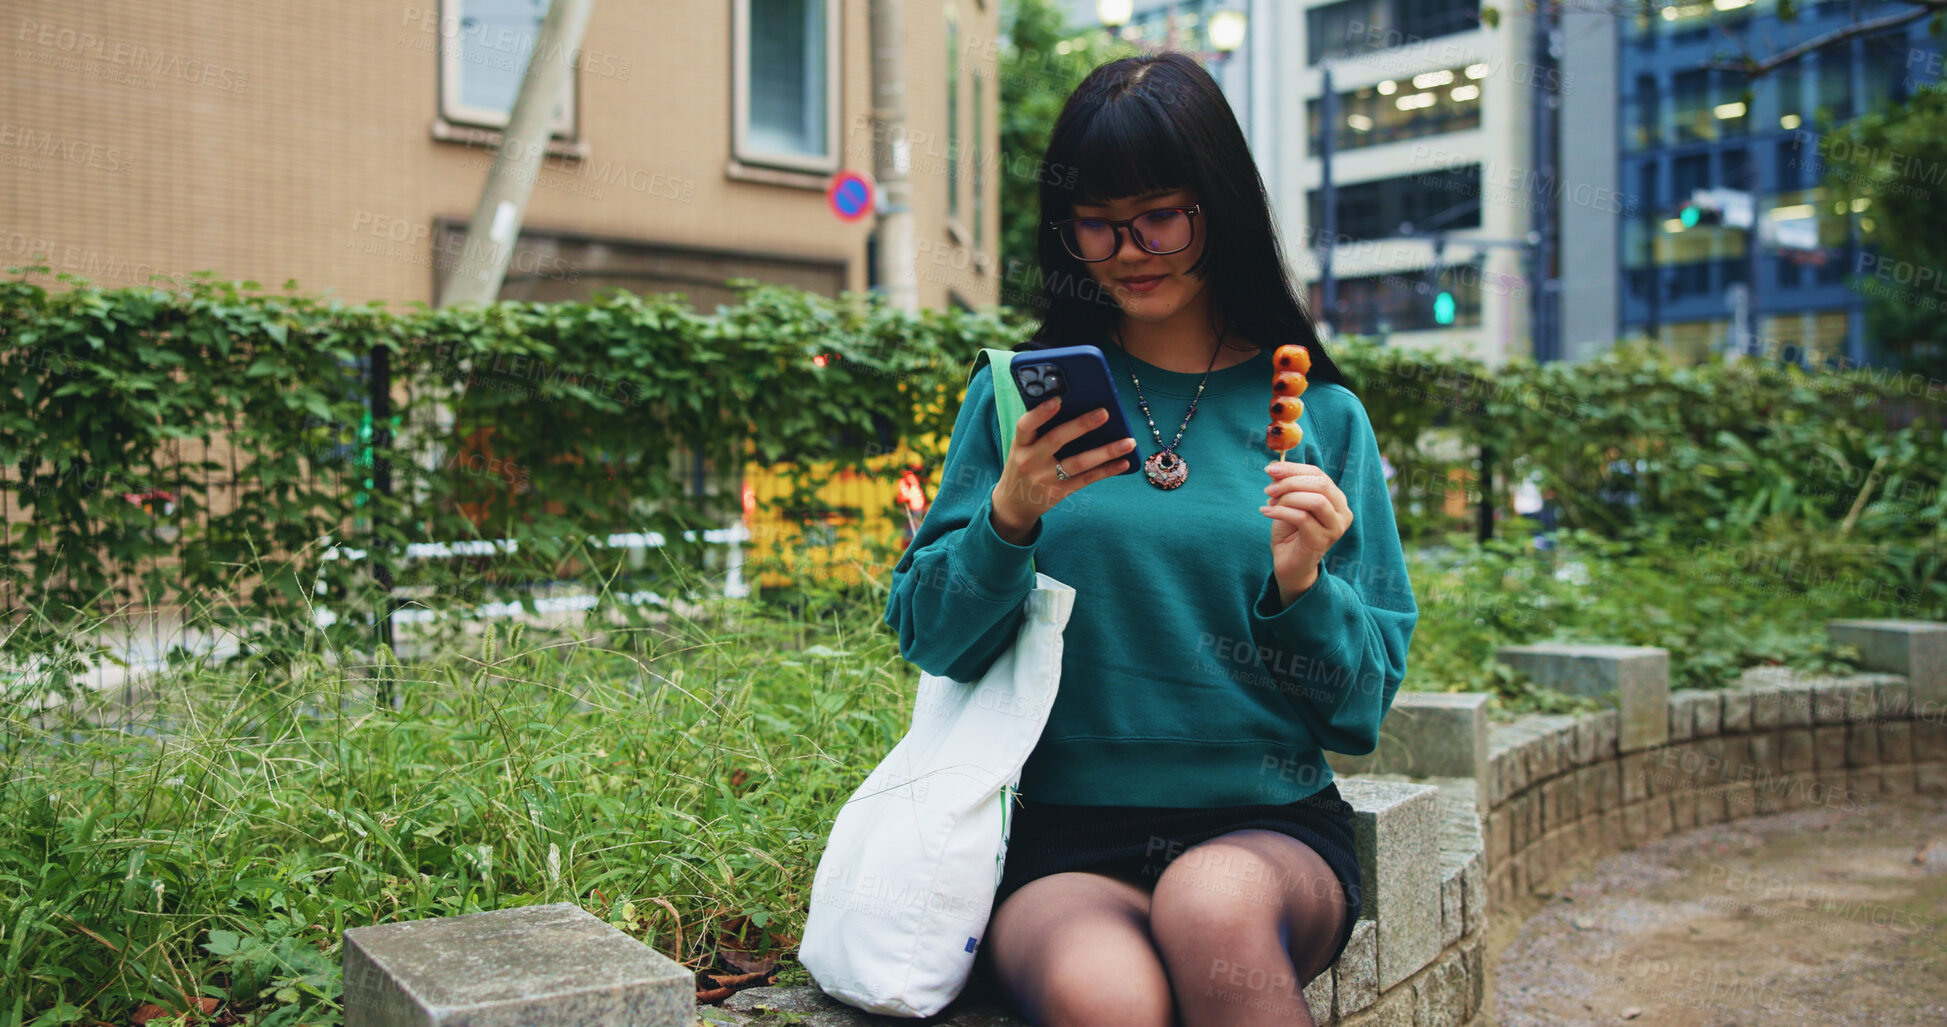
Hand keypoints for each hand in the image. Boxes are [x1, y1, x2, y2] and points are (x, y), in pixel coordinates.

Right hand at [989, 396, 1136, 541]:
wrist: (1014, 504)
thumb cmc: (1024, 465)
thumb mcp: (1022, 448)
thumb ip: (1040, 432)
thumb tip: (1077, 409)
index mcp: (1020, 444)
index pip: (1026, 425)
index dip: (1040, 413)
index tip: (1058, 400)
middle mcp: (1030, 460)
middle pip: (1056, 440)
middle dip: (1081, 425)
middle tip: (1104, 413)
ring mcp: (1045, 478)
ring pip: (1078, 462)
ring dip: (1106, 451)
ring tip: (1128, 441)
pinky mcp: (1059, 492)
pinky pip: (1087, 479)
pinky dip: (1107, 470)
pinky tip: (1124, 462)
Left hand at [1260, 461, 1351, 606]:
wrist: (1289, 564)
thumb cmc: (1291, 531)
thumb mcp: (1289, 502)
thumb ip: (1288, 485)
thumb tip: (1275, 468)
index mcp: (1337, 499)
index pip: (1318, 474)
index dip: (1293, 468)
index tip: (1270, 469)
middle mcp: (1342, 512)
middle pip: (1320, 484)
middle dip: (1290, 482)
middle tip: (1269, 489)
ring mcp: (1335, 528)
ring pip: (1316, 500)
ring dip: (1288, 498)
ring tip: (1269, 503)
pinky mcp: (1322, 541)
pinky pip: (1302, 518)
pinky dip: (1281, 512)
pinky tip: (1266, 512)